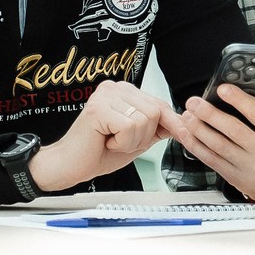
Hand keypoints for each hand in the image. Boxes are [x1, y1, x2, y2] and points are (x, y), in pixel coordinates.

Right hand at [34, 81, 175, 191]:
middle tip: (121, 142)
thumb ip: (157, 128)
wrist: (70, 166)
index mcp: (125, 92)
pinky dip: (122, 143)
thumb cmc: (98, 152)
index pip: (160, 104)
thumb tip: (183, 124)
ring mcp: (106, 95)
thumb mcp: (137, 139)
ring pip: (145, 120)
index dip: (172, 123)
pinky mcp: (99, 108)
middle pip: (156, 111)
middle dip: (145, 136)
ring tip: (112, 142)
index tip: (184, 135)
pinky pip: (129, 127)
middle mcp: (116, 88)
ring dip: (132, 141)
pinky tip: (106, 142)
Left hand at [160, 80, 254, 203]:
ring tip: (186, 115)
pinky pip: (211, 160)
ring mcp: (247, 165)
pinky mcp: (233, 175)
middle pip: (234, 130)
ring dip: (199, 130)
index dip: (238, 100)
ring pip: (219, 146)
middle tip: (194, 102)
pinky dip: (196, 146)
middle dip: (210, 114)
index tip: (222, 88)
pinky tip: (186, 134)